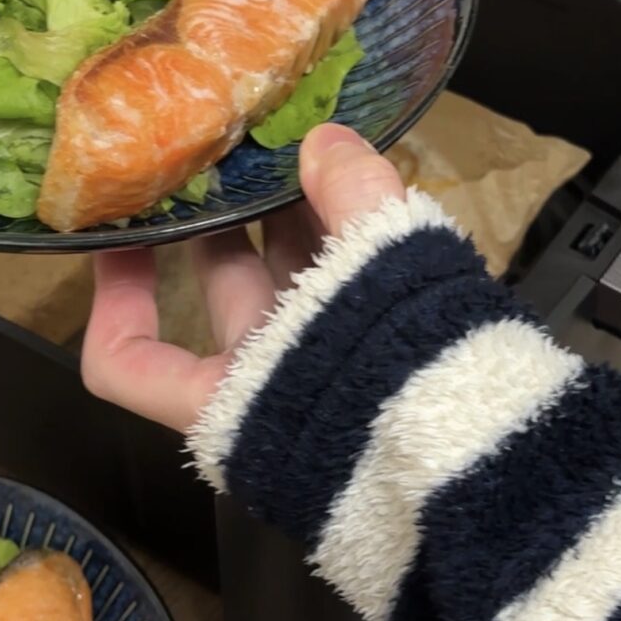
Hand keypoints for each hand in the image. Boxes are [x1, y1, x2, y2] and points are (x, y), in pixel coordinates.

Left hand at [82, 124, 406, 432]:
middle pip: (223, 294)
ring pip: (291, 284)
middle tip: (218, 155)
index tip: (121, 234)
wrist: (507, 478)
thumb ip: (353, 203)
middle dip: (222, 222)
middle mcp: (262, 394)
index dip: (113, 298)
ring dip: (290, 217)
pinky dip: (344, 237)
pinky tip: (353, 179)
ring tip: (289, 146)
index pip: (123, 365)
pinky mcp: (373, 362)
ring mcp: (319, 380)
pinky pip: (344, 289)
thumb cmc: (411, 404)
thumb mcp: (374, 289)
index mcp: (223, 403)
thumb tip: (329, 141)